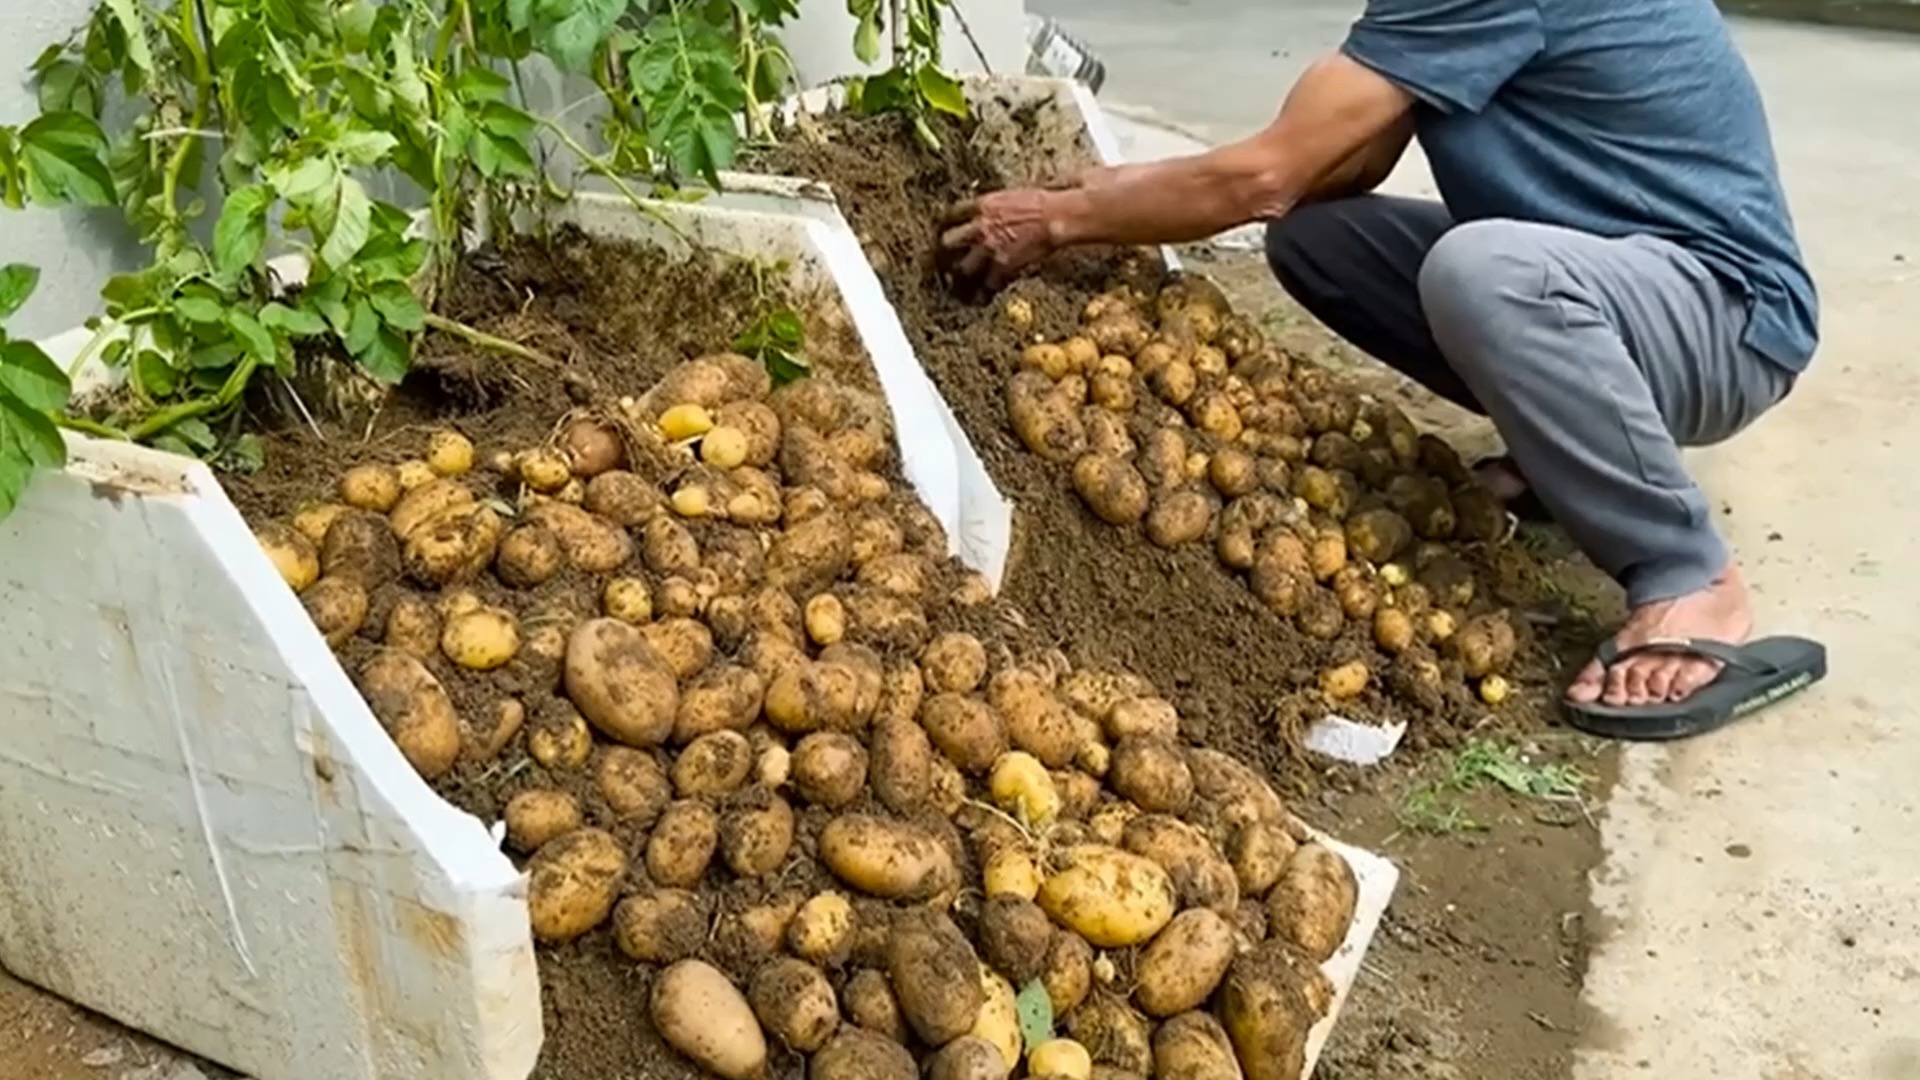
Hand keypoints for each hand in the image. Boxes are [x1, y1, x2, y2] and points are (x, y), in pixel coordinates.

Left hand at [938, 188, 1060, 290]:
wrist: (1058, 216)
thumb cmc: (1044, 202)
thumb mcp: (1013, 194)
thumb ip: (996, 205)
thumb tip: (993, 208)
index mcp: (982, 205)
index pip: (951, 214)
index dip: (946, 224)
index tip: (945, 231)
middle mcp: (980, 227)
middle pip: (947, 242)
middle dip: (944, 252)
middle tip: (945, 262)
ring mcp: (990, 249)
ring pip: (962, 269)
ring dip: (961, 278)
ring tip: (959, 287)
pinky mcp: (1003, 267)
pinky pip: (988, 285)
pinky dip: (986, 293)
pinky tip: (984, 298)